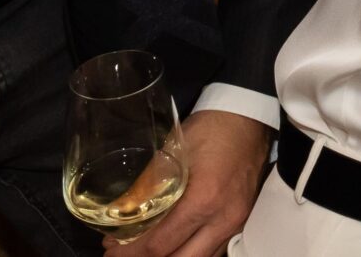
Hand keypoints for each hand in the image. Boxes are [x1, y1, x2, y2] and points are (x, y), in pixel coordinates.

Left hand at [117, 109, 271, 256]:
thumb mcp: (171, 153)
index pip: (160, 244)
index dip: (130, 252)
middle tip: (124, 253)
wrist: (248, 116)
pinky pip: (214, 249)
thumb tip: (120, 214)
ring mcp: (237, 223)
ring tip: (147, 250)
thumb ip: (146, 187)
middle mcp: (223, 219)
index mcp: (203, 200)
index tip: (112, 249)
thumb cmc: (209, 129)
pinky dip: (191, 251)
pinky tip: (175, 243)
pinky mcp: (243, 220)